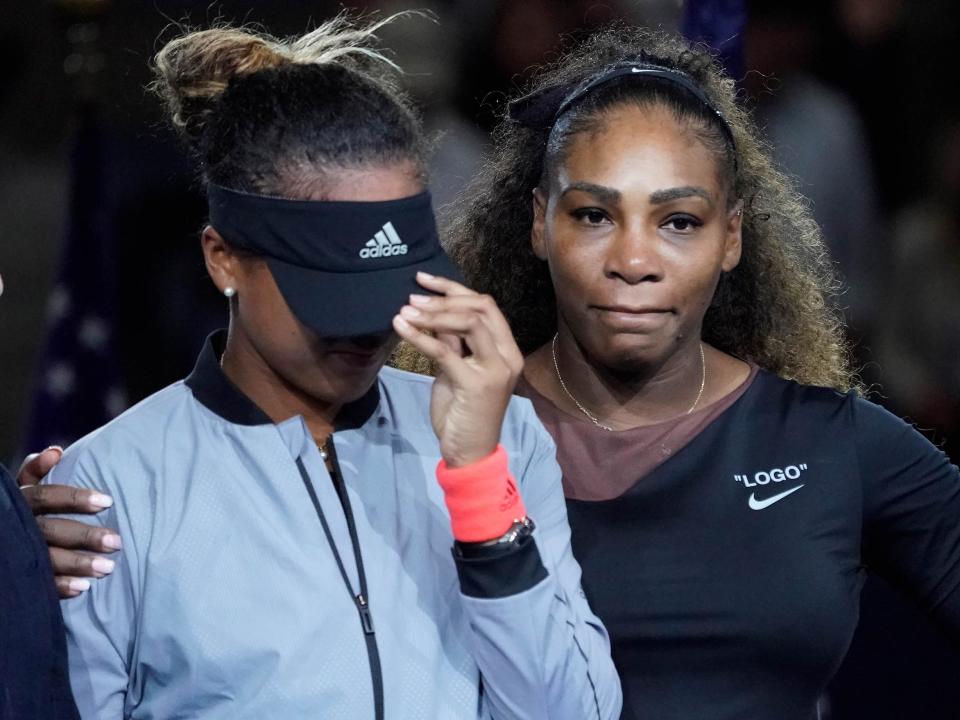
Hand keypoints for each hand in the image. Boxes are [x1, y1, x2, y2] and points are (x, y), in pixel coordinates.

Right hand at [18, 448, 121, 597]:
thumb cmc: (18, 508)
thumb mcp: (21, 487)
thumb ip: (35, 469)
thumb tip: (56, 451)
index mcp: (18, 500)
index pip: (46, 496)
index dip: (74, 498)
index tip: (108, 501)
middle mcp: (14, 526)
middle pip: (49, 531)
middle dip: (84, 537)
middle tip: (116, 542)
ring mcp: (12, 552)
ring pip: (45, 559)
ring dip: (77, 564)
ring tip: (107, 568)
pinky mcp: (13, 574)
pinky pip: (37, 583)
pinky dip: (60, 587)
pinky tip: (83, 588)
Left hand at [392, 272, 523, 466]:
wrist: (470, 453)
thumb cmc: (463, 413)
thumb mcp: (457, 371)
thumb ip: (454, 344)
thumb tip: (434, 314)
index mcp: (507, 350)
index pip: (487, 305)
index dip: (454, 289)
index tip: (424, 281)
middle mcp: (507, 356)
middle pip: (481, 307)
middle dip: (444, 297)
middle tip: (413, 296)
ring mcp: (495, 370)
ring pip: (469, 322)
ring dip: (433, 313)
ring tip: (406, 310)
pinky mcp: (475, 385)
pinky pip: (445, 351)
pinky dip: (420, 335)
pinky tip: (401, 327)